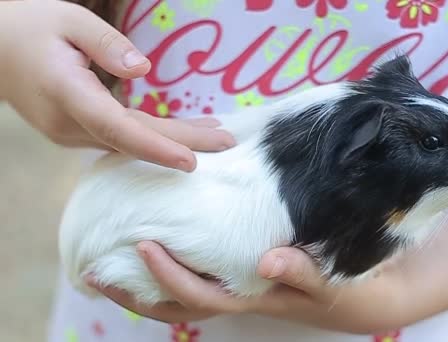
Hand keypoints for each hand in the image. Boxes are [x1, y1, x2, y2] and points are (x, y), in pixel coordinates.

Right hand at [0, 1, 234, 171]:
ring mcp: (69, 134)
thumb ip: (107, 45)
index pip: (117, 128)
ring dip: (171, 141)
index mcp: (66, 93)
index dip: (156, 147)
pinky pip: (119, 139)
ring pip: (128, 143)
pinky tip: (179, 134)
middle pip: (133, 140)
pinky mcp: (74, 133)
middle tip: (227, 142)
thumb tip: (144, 70)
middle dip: (182, 144)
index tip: (191, 161)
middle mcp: (68, 123)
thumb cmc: (30, 26)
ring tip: (214, 135)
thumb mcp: (69, 20)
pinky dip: (151, 138)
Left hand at [89, 241, 409, 333]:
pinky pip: (205, 270)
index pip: (200, 295)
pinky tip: (166, 237)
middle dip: (135, 292)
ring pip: (184, 291)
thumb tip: (266, 259)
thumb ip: (303, 272)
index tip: (142, 245)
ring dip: (146, 281)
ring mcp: (242, 285)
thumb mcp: (332, 285)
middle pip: (177, 303)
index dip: (168, 276)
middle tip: (94, 270)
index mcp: (254, 299)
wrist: (371, 295)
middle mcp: (240, 295)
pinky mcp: (248, 271)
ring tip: (111, 260)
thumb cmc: (350, 292)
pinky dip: (178, 261)